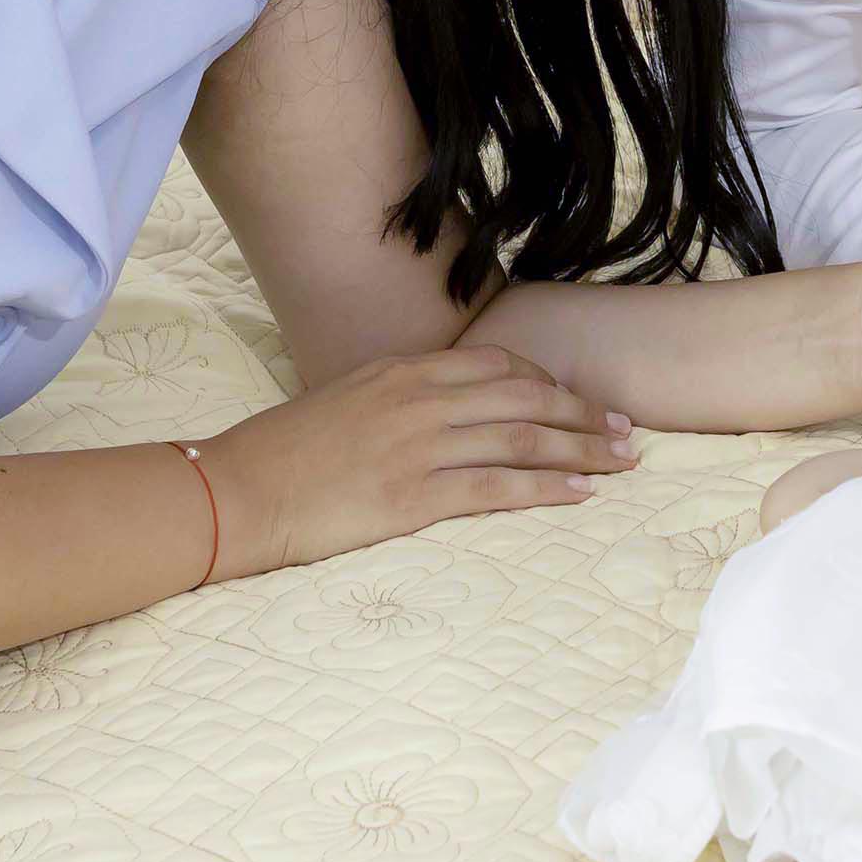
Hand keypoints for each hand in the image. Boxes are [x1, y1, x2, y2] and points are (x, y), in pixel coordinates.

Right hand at [206, 345, 634, 576]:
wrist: (235, 491)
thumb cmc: (283, 452)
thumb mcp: (345, 399)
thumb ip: (400, 396)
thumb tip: (446, 407)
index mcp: (404, 370)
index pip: (499, 365)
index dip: (550, 384)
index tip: (581, 402)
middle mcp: (421, 399)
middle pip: (527, 399)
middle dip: (585, 415)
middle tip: (626, 432)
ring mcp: (419, 446)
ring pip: (524, 440)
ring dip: (582, 451)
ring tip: (621, 463)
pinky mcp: (414, 496)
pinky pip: (498, 488)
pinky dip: (547, 490)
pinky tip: (580, 495)